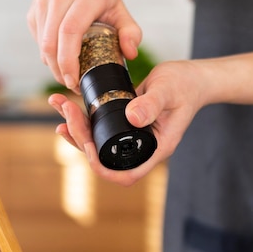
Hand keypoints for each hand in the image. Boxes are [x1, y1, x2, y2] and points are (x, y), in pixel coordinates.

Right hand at [18, 0, 140, 91]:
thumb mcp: (119, 10)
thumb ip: (131, 32)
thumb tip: (130, 54)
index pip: (70, 31)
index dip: (69, 60)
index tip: (74, 80)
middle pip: (52, 41)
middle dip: (59, 70)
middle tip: (71, 85)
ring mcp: (44, 2)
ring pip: (43, 43)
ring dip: (53, 66)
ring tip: (67, 78)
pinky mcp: (34, 11)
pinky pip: (38, 41)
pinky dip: (48, 57)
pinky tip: (60, 63)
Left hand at [48, 59, 204, 185]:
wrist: (192, 77)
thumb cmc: (185, 85)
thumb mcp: (168, 91)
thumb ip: (151, 104)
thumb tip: (132, 117)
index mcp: (155, 148)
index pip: (126, 174)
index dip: (102, 168)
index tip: (87, 146)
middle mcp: (141, 148)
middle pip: (104, 159)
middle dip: (81, 138)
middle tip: (68, 113)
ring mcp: (132, 137)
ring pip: (98, 144)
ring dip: (76, 129)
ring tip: (60, 106)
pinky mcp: (125, 124)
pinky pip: (100, 129)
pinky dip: (83, 119)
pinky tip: (69, 106)